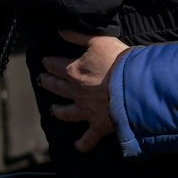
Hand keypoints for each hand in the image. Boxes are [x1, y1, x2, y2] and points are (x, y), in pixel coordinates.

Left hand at [39, 30, 127, 152]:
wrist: (135, 87)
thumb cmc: (120, 62)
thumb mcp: (100, 40)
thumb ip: (79, 35)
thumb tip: (60, 30)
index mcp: (73, 71)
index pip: (55, 65)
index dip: (49, 62)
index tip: (45, 60)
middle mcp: (75, 92)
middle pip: (56, 87)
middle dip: (47, 82)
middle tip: (41, 80)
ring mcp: (85, 110)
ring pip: (66, 112)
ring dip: (58, 111)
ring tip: (52, 110)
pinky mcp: (98, 125)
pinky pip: (88, 138)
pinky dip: (83, 144)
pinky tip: (78, 147)